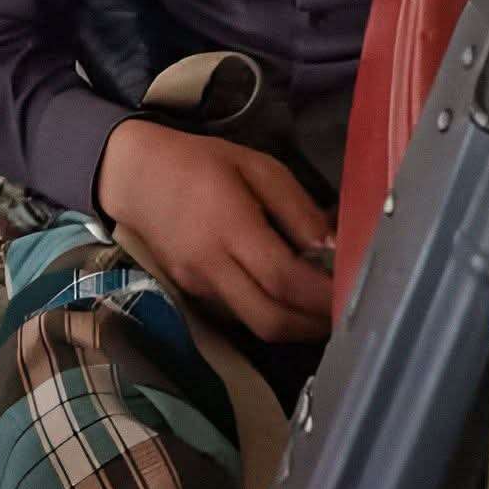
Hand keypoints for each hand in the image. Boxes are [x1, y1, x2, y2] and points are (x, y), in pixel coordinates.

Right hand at [96, 119, 333, 343]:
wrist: (136, 175)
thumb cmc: (202, 163)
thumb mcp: (257, 167)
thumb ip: (297, 208)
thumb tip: (334, 247)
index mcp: (230, 226)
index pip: (283, 279)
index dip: (322, 296)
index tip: (352, 294)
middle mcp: (211, 266)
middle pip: (270, 320)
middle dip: (313, 325)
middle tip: (343, 312)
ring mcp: (198, 287)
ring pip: (256, 325)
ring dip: (294, 325)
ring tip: (320, 304)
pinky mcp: (192, 295)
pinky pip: (239, 316)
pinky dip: (269, 313)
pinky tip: (285, 296)